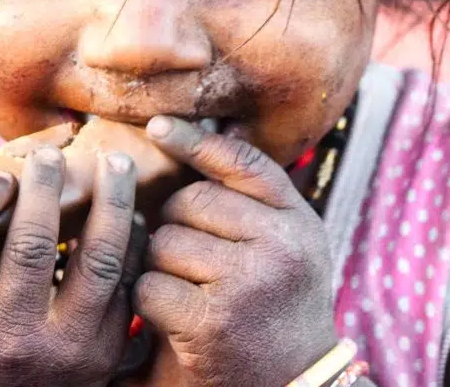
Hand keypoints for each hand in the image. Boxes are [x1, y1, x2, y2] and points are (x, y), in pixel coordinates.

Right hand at [0, 147, 147, 386]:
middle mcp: (11, 338)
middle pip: (32, 243)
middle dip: (45, 185)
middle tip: (51, 157)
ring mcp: (64, 349)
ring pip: (99, 259)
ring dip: (111, 200)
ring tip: (115, 164)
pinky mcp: (104, 356)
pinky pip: (126, 286)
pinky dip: (132, 244)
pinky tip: (131, 216)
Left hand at [133, 118, 339, 386]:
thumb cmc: (273, 314)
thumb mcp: (282, 249)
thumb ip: (249, 201)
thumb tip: (183, 133)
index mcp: (300, 223)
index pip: (243, 162)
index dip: (197, 141)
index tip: (157, 127)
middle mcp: (282, 247)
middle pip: (189, 202)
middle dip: (175, 227)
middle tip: (195, 268)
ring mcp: (249, 283)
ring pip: (165, 242)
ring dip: (161, 268)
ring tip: (191, 296)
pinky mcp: (212, 321)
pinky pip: (150, 286)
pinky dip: (149, 305)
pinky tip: (176, 322)